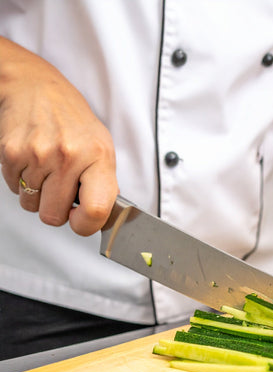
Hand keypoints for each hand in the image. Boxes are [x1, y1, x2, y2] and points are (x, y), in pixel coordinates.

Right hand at [0, 38, 117, 235]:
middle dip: (57, 210)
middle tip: (62, 191)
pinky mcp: (11, 153)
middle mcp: (68, 157)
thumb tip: (100, 219)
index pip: (95, 211)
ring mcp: (37, 155)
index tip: (81, 221)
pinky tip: (33, 161)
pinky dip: (22, 181)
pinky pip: (14, 189)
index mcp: (98, 158)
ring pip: (31, 205)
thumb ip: (103, 185)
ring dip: (38, 195)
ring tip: (48, 171)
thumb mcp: (102, 149)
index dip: (86, 226)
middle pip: (54, 216)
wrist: (36, 87)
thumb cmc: (74, 122)